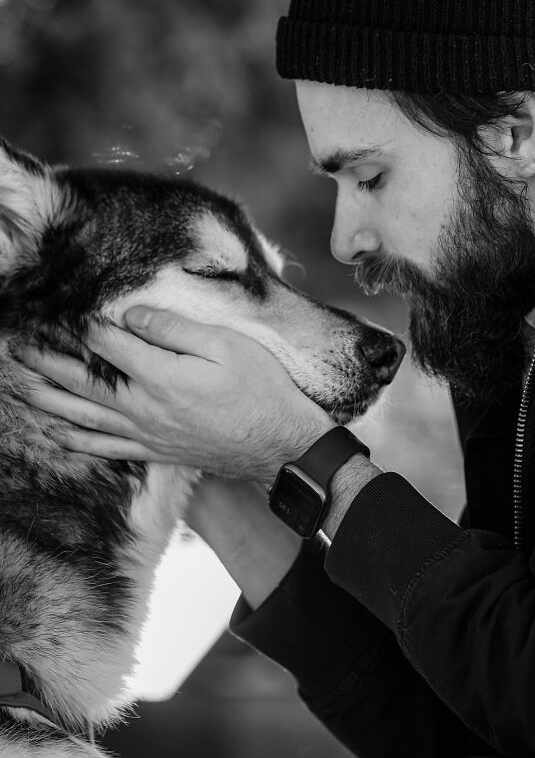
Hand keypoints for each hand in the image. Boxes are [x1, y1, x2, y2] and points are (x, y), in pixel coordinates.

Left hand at [15, 307, 335, 483]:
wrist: (279, 445)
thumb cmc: (260, 389)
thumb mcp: (226, 346)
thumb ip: (174, 330)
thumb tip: (130, 317)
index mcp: (160, 376)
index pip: (108, 344)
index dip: (85, 325)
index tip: (67, 311)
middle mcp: (144, 408)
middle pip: (84, 382)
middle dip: (47, 362)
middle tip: (18, 347)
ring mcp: (148, 434)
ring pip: (85, 417)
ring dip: (50, 400)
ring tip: (22, 386)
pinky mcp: (156, 452)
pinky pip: (106, 448)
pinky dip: (78, 441)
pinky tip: (60, 434)